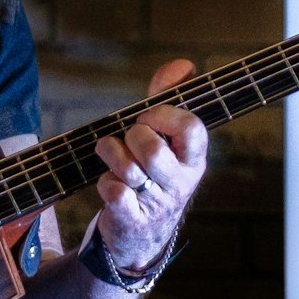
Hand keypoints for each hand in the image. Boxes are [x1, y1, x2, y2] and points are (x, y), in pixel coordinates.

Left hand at [93, 59, 207, 271]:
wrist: (145, 234)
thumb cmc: (154, 172)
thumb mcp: (165, 135)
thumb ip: (169, 96)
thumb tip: (183, 64)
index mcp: (194, 157)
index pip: (190, 128)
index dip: (163, 114)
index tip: (148, 116)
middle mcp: (181, 181)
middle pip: (152, 148)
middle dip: (131, 135)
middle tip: (128, 139)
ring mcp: (158, 203)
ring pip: (129, 169)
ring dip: (111, 155)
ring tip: (111, 155)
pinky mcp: (134, 220)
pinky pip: (114, 193)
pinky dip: (105, 183)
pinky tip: (110, 183)